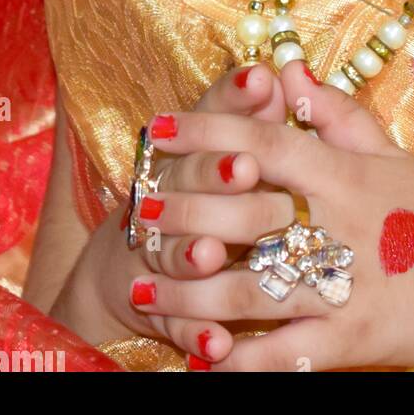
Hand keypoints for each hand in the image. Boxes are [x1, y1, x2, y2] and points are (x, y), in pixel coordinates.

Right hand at [57, 61, 291, 362]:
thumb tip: (281, 70)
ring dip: (192, 251)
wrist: (132, 270)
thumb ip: (253, 113)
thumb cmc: (204, 193)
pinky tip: (218, 344)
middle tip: (246, 169)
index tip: (261, 83)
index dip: (234, 100)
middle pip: (187, 182)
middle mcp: (167, 197)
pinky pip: (177, 323)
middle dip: (214, 174)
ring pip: (173, 251)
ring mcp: (159, 254)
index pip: (210, 119)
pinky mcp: (159, 309)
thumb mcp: (229, 147)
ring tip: (212, 253)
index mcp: (189, 155)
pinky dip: (196, 333)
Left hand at [129, 60, 413, 370]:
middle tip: (136, 213)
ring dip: (189, 294)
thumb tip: (286, 70)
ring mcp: (344, 288)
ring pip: (251, 291)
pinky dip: (238, 360)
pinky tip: (198, 357)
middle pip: (246, 216)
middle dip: (185, 213)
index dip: (210, 130)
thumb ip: (334, 113)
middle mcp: (340, 227)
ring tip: (142, 291)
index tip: (159, 125)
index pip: (267, 141)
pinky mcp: (351, 341)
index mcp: (345, 176)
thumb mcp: (389, 153)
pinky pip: (283, 355)